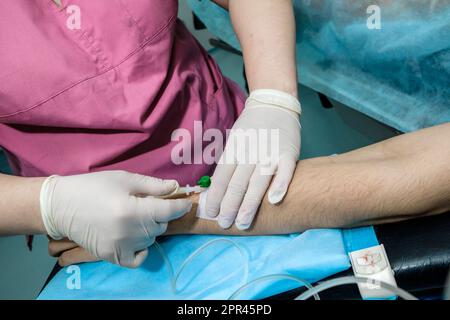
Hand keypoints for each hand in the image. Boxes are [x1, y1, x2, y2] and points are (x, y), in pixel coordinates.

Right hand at [40, 171, 190, 267]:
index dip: (180, 206)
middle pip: (160, 226)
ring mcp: (119, 247)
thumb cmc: (93, 187)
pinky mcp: (111, 256)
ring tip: (134, 216)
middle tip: (146, 203)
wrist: (61, 205)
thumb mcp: (125, 179)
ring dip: (149, 228)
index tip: (185, 202)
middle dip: (159, 214)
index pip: (168, 212)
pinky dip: (142, 249)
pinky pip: (138, 259)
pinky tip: (136, 237)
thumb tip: (175, 187)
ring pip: (151, 239)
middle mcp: (128, 232)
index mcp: (132, 210)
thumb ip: (153, 186)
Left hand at [206, 89, 300, 229]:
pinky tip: (274, 201)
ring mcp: (270, 153)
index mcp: (234, 149)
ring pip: (258, 181)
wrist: (274, 104)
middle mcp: (250, 152)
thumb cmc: (251, 128)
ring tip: (242, 223)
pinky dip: (280, 185)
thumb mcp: (234, 140)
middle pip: (237, 183)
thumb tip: (215, 190)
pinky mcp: (288, 153)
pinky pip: (285, 172)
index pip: (221, 177)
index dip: (215, 196)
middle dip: (229, 206)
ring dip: (249, 204)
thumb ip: (228, 163)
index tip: (210, 213)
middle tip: (224, 224)